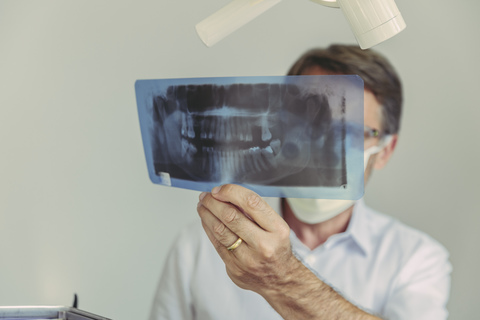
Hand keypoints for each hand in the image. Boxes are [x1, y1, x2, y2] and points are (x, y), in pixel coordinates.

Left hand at [197, 184, 380, 319]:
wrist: (281, 281)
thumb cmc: (276, 247)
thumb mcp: (276, 227)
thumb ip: (254, 212)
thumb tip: (226, 195)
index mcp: (277, 230)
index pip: (252, 203)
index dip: (231, 192)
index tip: (219, 189)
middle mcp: (264, 245)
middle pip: (231, 217)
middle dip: (214, 202)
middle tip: (205, 195)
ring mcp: (248, 260)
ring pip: (220, 231)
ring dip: (207, 214)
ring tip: (202, 205)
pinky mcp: (235, 269)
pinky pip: (216, 244)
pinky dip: (208, 229)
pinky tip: (206, 220)